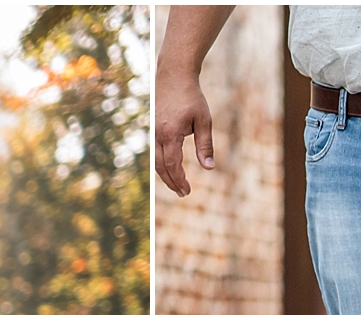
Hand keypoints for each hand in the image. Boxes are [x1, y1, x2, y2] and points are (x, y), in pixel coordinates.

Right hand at [153, 69, 215, 196]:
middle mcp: (157, 134)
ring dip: (165, 174)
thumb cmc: (192, 97)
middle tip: (183, 193)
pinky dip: (160, 163)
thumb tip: (208, 168)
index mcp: (170, 133)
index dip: (179, 180)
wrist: (174, 75)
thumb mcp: (204, 120)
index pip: (172, 165)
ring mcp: (152, 130)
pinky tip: (169, 167)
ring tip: (176, 185)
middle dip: (171, 182)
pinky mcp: (151, 127)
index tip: (187, 192)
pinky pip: (154, 151)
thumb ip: (205, 145)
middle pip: (160, 167)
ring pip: (155, 160)